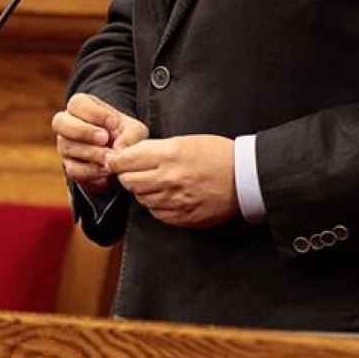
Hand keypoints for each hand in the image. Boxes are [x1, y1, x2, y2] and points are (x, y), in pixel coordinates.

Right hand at [52, 93, 147, 194]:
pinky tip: (107, 170)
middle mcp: (67, 124)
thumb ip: (130, 134)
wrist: (121, 161)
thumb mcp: (134, 131)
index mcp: (81, 107)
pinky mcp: (69, 167)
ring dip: (91, 153)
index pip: (77, 103)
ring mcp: (65, 146)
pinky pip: (73, 169)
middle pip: (60, 122)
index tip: (114, 123)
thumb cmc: (125, 136)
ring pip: (67, 147)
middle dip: (83, 131)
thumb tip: (118, 147)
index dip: (94, 113)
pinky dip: (91, 171)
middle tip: (105, 138)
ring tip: (110, 157)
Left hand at [108, 134, 237, 227]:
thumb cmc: (218, 154)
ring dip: (141, 191)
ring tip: (153, 183)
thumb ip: (157, 149)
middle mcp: (168, 178)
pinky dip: (155, 205)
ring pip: (141, 198)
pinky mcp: (183, 216)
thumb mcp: (186, 141)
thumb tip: (131, 155)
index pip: (126, 160)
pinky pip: (156, 213)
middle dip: (126, 175)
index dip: (116, 160)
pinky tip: (165, 196)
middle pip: (129, 181)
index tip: (113, 160)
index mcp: (169, 154)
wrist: (245, 177)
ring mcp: (175, 200)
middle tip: (131, 171)